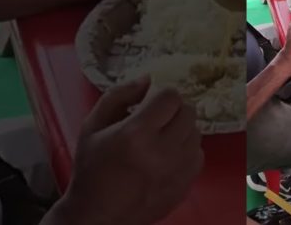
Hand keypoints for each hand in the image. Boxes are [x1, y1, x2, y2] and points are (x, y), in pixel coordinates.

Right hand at [54, 77, 202, 224]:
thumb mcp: (92, 126)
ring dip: (182, 130)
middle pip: (188, 112)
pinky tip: (168, 157)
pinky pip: (199, 155)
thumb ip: (119, 95)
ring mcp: (178, 170)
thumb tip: (148, 79)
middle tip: (157, 120)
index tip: (150, 104)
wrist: (98, 216)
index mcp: (136, 134)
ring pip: (196, 132)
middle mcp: (162, 151)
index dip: (161, 96)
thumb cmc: (92, 169)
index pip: (170, 97)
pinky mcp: (186, 185)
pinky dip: (187, 151)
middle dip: (173, 110)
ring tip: (161, 139)